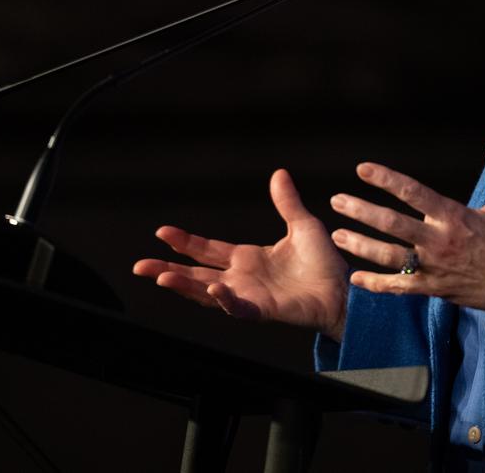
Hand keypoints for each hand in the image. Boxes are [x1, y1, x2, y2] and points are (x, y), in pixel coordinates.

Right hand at [132, 169, 350, 339]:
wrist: (344, 289)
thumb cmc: (324, 263)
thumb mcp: (303, 225)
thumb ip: (286, 203)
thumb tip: (278, 173)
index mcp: (247, 259)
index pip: (207, 250)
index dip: (185, 242)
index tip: (162, 232)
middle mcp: (242, 279)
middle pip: (196, 274)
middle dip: (167, 270)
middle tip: (140, 266)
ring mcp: (250, 296)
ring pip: (208, 293)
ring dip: (185, 286)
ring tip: (162, 277)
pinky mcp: (264, 310)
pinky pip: (239, 307)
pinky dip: (225, 299)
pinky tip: (213, 287)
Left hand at [329, 133, 484, 319]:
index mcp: (455, 216)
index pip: (413, 192)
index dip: (386, 179)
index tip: (362, 169)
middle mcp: (440, 242)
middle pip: (392, 224)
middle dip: (360, 211)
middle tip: (336, 200)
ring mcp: (435, 268)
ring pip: (389, 256)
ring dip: (360, 245)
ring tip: (337, 236)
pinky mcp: (434, 290)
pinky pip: (399, 288)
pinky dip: (376, 285)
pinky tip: (355, 279)